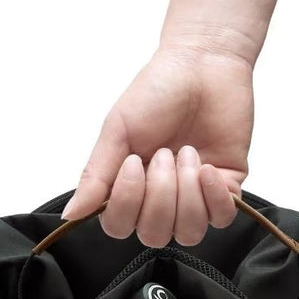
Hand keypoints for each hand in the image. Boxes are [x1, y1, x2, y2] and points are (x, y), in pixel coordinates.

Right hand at [60, 45, 253, 246]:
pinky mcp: (226, 190)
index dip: (127, 203)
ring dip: (186, 194)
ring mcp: (194, 198)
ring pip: (188, 232)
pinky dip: (214, 195)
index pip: (119, 226)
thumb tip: (72, 214)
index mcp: (128, 187)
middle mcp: (159, 200)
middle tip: (164, 152)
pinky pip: (220, 218)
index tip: (134, 163)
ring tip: (187, 153)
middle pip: (154, 234)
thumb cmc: (157, 91)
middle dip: (159, 194)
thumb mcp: (118, 131)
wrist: (203, 63)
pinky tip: (209, 167)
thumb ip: (96, 176)